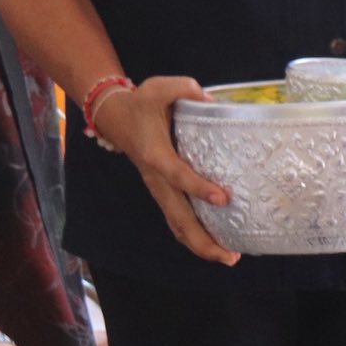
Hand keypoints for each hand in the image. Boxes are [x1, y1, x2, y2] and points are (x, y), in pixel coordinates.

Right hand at [90, 77, 238, 265]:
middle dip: (203, 240)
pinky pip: (177, 220)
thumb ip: (183, 88)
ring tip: (229, 258)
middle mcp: (156, 179)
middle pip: (178, 217)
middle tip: (231, 255)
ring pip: (177, 225)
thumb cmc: (141, 103)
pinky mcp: (163, 193)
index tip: (224, 198)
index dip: (199, 188)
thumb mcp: (158, 87)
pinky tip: (217, 246)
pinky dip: (194, 236)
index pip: (178, 175)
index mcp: (155, 155)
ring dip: (201, 245)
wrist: (115, 116)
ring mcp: (159, 189)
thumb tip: (208, 97)